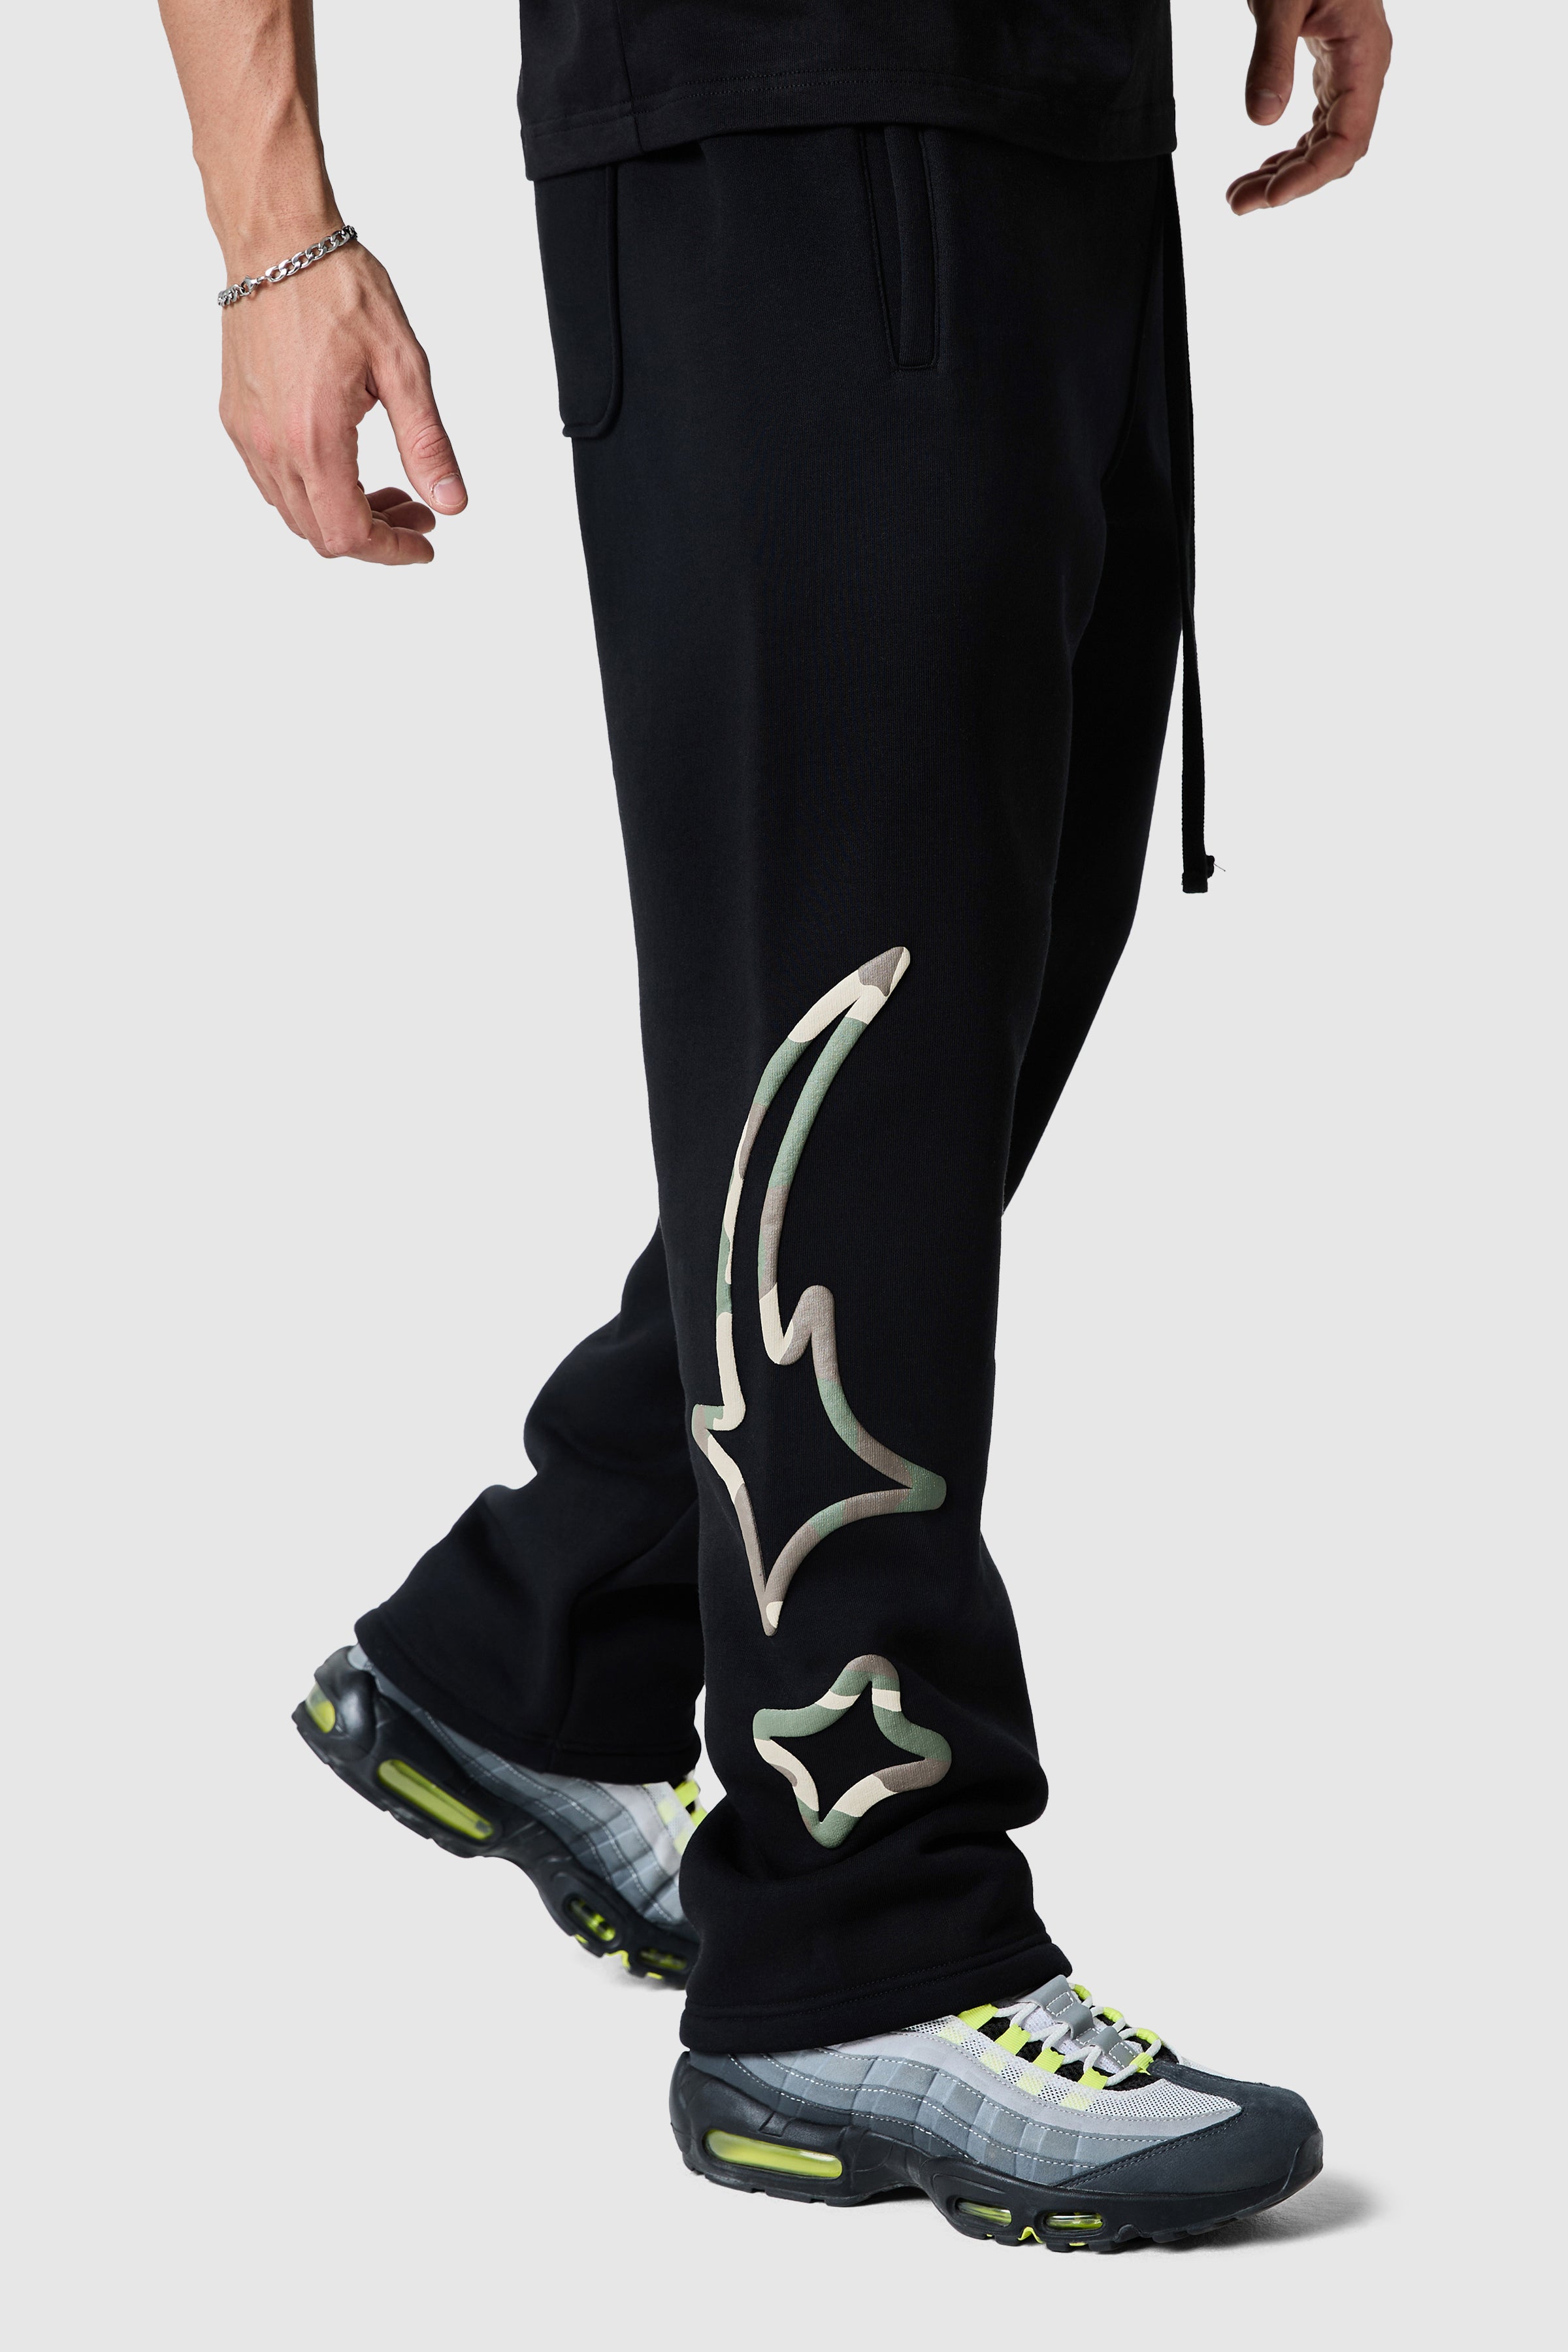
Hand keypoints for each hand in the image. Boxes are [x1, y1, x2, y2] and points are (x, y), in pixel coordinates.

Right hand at [219, 238, 465, 563]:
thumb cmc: (335, 287)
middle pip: (321, 535)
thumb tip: (449, 502)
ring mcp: (248, 434)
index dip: (392, 552)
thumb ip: (427, 444)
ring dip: (342, 516)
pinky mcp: (236, 419)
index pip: (350, 534)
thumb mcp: (403, 367)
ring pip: (294, 515)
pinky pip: (272, 483)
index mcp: (315, 438)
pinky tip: (344, 466)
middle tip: (416, 512)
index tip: (423, 544)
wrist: (277, 241)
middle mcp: (272, 444)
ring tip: (388, 490)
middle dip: (375, 537)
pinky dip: (313, 493)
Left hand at [1227, 0, 1392, 213]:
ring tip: (1238, 194)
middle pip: (1336, 151)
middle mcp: (1364, 70)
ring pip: (1324, 142)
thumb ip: (1271, 56)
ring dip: (1284, 172)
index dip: (1310, 177)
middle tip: (1237, 204)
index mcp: (1365, 56)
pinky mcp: (1332, 67)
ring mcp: (1350, 70)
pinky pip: (1318, 124)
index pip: (1346, 140)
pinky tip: (1262, 167)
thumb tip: (1260, 119)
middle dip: (1289, 183)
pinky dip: (1290, 150)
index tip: (1268, 199)